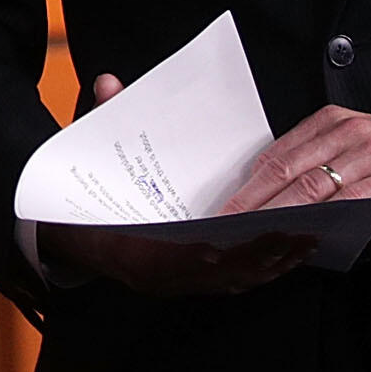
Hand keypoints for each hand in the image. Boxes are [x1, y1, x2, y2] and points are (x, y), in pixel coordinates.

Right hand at [36, 75, 317, 297]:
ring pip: (233, 283)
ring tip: (308, 238)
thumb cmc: (79, 200)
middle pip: (226, 273)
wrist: (62, 236)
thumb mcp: (85, 157)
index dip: (238, 242)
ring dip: (271, 263)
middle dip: (269, 253)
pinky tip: (283, 254)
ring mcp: (172, 287)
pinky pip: (230, 286)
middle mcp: (158, 278)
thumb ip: (101, 120)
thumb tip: (109, 83)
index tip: (271, 224)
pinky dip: (259, 271)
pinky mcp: (184, 288)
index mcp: (136, 251)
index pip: (195, 254)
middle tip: (308, 229)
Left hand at [221, 104, 370, 221]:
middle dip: (251, 202)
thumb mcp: (360, 151)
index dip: (248, 185)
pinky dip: (323, 218)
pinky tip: (304, 234)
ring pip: (312, 186)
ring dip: (278, 214)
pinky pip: (350, 200)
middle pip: (286, 170)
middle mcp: (347, 132)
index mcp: (333, 122)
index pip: (278, 155)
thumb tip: (280, 201)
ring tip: (253, 236)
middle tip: (225, 228)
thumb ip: (323, 167)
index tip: (225, 210)